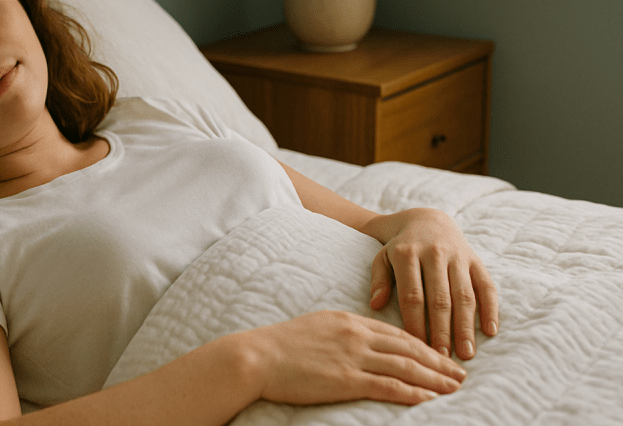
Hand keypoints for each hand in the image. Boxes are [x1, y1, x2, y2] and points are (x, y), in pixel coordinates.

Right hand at [248, 310, 465, 405]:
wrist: (258, 356)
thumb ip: (343, 333)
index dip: (423, 344)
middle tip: (462, 372)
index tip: (441, 354)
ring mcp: (352, 356)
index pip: (396, 332)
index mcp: (349, 320)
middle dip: (439, 360)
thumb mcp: (317, 327)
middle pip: (409, 347)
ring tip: (456, 387)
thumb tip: (361, 342)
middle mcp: (356, 335)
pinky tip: (430, 399)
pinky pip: (388, 386)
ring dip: (435, 378)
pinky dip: (413, 392)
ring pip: (406, 366)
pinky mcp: (346, 379)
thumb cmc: (281, 345)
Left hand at [365, 208, 498, 359]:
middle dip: (442, 331)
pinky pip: (486, 285)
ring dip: (466, 326)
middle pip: (440, 299)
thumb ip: (378, 280)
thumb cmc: (401, 248)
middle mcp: (435, 254)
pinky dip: (491, 308)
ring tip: (466, 353)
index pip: (412, 295)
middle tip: (442, 358)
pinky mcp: (476, 259)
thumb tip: (375, 305)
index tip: (416, 348)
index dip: (415, 324)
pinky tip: (490, 331)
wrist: (427, 220)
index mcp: (407, 254)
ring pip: (464, 295)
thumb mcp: (382, 258)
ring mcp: (458, 256)